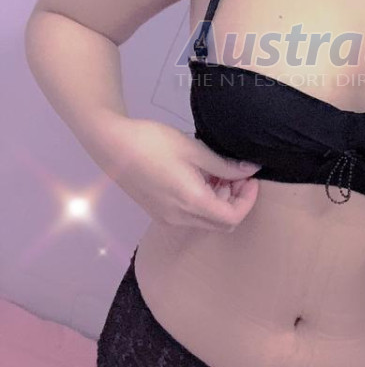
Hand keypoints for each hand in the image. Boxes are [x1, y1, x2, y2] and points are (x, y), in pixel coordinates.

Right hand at [103, 118, 262, 231]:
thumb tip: (251, 170)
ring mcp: (166, 218)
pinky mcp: (158, 212)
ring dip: (219, 201)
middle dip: (236, 201)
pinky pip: (190, 216)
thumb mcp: (195, 150)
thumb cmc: (153, 143)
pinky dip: (203, 202)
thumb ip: (225, 166)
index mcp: (191, 203)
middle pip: (221, 223)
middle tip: (237, 174)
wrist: (112, 145)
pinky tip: (199, 177)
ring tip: (217, 171)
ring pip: (206, 220)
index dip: (248, 200)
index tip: (250, 179)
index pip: (232, 217)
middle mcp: (179, 218)